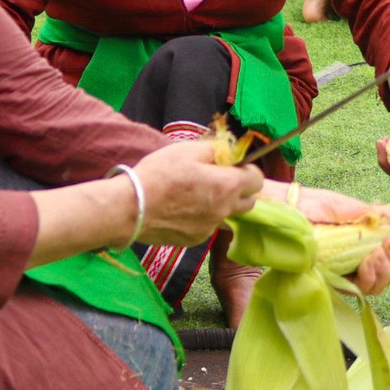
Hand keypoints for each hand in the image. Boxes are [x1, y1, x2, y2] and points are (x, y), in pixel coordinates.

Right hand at [128, 140, 262, 247]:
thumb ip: (215, 150)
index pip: (257, 180)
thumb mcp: (187, 150)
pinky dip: (201, 218)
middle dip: (239, 190)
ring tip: (195, 195)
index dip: (247, 171)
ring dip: (219, 205)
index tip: (233, 166)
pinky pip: (208, 226)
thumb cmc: (160, 174)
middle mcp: (224, 210)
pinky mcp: (195, 240)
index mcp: (227, 185)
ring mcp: (210, 228)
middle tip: (217, 180)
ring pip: (226, 215)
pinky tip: (181, 209)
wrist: (132, 208)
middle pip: (248, 202)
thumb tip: (228, 151)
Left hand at [287, 185, 389, 295]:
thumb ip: (380, 218)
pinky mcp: (332, 282)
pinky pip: (358, 289)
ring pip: (375, 286)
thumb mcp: (355, 208)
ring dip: (385, 271)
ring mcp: (344, 274)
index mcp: (364, 247)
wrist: (292, 207)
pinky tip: (368, 262)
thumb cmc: (319, 205)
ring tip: (378, 254)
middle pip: (386, 276)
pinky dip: (369, 278)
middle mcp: (356, 263)